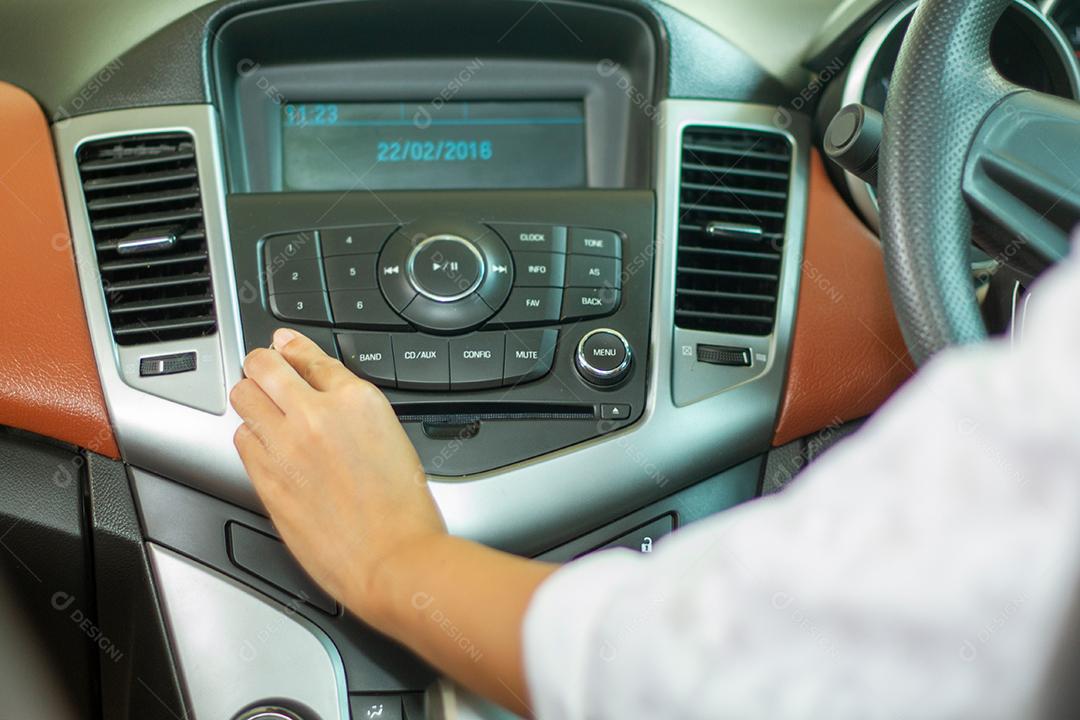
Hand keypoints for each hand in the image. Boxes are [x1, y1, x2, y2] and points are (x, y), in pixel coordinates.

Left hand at [229, 328, 445, 620]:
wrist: (391, 558)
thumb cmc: (402, 507)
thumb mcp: (392, 434)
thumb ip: (353, 404)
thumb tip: (323, 381)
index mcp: (356, 399)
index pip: (307, 354)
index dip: (292, 348)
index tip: (285, 346)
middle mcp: (316, 415)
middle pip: (262, 365)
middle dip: (261, 365)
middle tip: (266, 373)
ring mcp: (285, 446)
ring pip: (242, 398)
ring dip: (251, 399)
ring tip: (265, 411)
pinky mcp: (265, 478)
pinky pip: (240, 439)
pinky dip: (251, 437)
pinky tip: (268, 446)